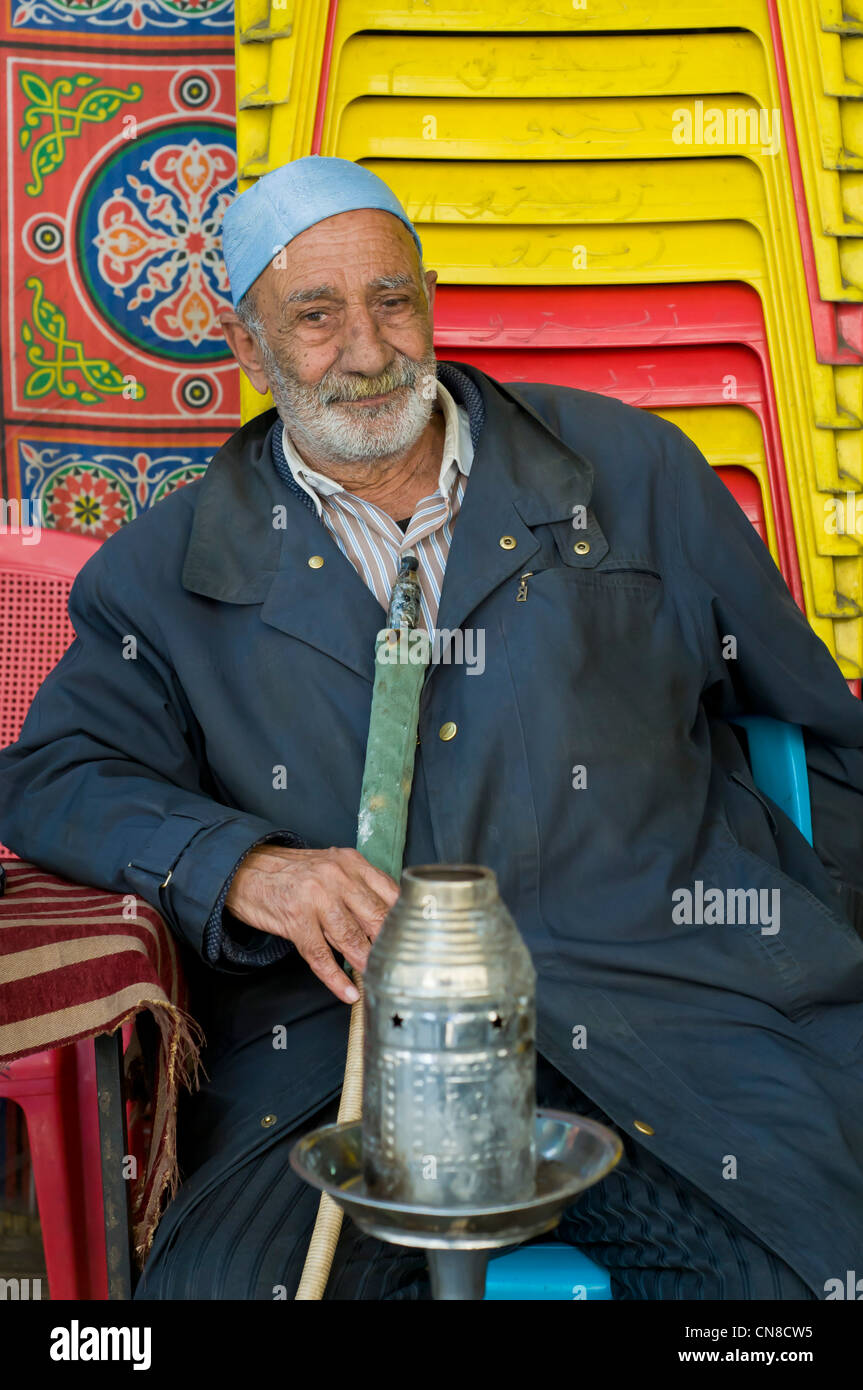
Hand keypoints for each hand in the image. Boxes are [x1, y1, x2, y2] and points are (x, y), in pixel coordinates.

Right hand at [225, 846, 398, 1002]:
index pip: (390, 893)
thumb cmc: (294, 873)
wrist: (247, 869)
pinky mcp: (295, 919)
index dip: (405, 922)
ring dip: (367, 963)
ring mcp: (316, 898)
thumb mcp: (332, 867)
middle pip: (375, 917)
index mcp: (351, 862)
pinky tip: (348, 992)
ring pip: (351, 938)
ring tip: (379, 981)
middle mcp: (337, 877)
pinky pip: (321, 955)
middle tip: (404, 968)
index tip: (417, 943)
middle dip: (390, 947)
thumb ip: (360, 888)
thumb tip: (390, 920)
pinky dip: (335, 978)